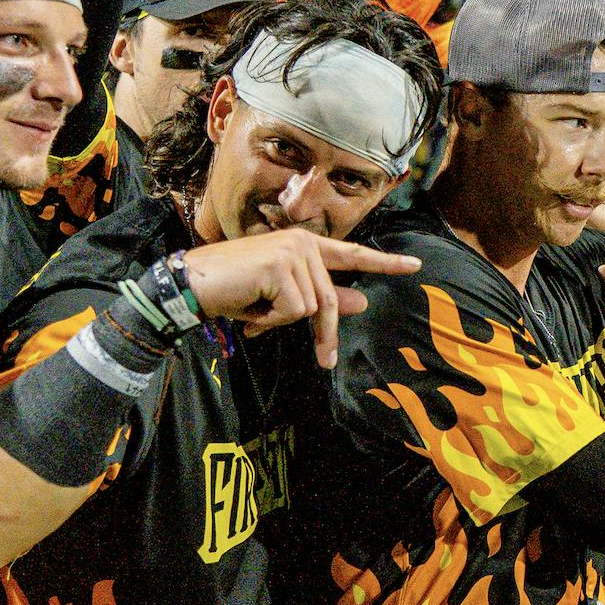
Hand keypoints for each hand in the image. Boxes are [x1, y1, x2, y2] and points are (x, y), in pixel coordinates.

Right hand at [178, 229, 422, 368]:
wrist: (189, 284)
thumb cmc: (232, 292)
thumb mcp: (281, 300)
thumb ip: (322, 299)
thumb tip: (362, 303)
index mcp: (305, 245)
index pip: (352, 255)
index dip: (384, 263)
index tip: (416, 266)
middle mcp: (303, 243)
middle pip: (329, 300)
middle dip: (323, 334)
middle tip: (323, 360)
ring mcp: (292, 252)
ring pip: (310, 309)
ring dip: (280, 321)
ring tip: (254, 309)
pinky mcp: (280, 267)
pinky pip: (293, 312)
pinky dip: (270, 320)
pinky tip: (249, 306)